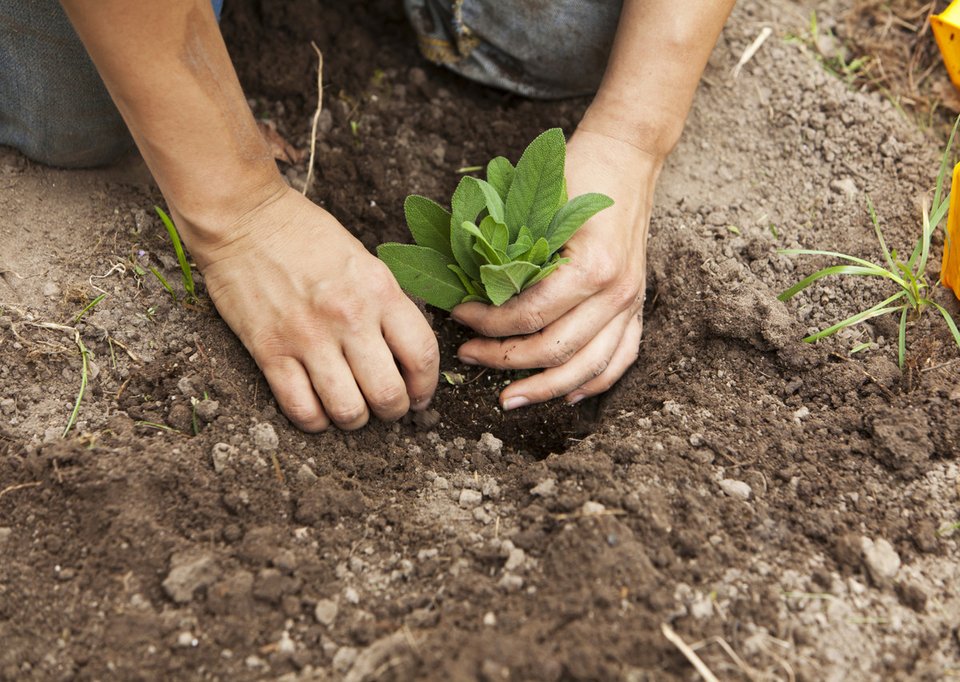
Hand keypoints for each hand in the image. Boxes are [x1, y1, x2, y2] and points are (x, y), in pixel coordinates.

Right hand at [193, 184, 439, 430]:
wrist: (243, 219)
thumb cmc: (306, 236)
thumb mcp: (364, 261)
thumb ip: (386, 305)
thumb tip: (404, 356)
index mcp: (379, 291)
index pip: (422, 355)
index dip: (427, 387)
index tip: (420, 397)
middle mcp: (349, 317)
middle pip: (388, 394)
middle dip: (394, 410)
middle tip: (387, 407)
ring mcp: (307, 337)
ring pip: (348, 411)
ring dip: (355, 420)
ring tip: (353, 410)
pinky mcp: (269, 351)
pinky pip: (301, 409)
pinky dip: (315, 421)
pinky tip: (319, 410)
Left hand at [451, 128, 659, 408]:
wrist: (627, 157)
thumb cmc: (577, 174)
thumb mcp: (537, 205)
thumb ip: (508, 249)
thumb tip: (464, 285)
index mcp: (592, 267)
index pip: (530, 315)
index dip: (488, 323)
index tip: (458, 316)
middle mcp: (617, 292)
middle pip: (555, 350)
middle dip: (505, 360)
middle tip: (468, 357)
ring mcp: (631, 303)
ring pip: (587, 367)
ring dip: (545, 389)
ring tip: (509, 398)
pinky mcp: (637, 307)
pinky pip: (620, 359)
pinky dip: (593, 384)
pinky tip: (566, 396)